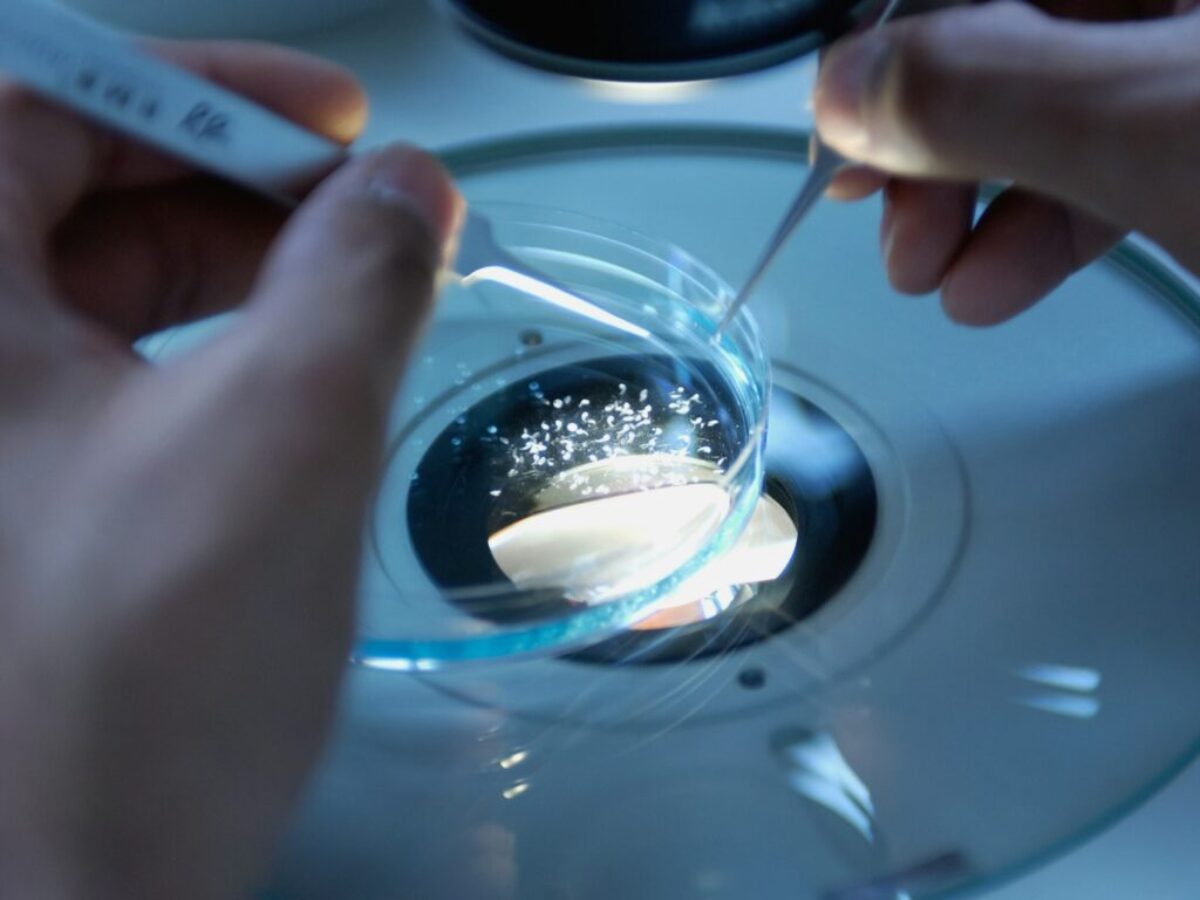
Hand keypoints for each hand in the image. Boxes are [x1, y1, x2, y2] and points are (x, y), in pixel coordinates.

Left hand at [0, 42, 461, 898]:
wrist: (73, 893)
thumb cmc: (138, 685)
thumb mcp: (282, 441)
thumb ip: (356, 281)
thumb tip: (409, 189)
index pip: (39, 102)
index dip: (201, 89)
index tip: (336, 123)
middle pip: (72, 186)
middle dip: (237, 190)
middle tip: (365, 222)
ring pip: (99, 285)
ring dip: (236, 272)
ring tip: (351, 306)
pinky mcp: (14, 495)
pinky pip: (110, 371)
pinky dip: (210, 351)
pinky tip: (292, 385)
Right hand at [814, 0, 1199, 323]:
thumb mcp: (1151, 125)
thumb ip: (992, 95)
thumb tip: (847, 90)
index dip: (893, 47)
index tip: (843, 134)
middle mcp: (1170, 6)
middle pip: (1002, 43)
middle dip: (931, 148)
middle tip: (897, 228)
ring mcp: (1184, 79)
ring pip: (1048, 119)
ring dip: (968, 209)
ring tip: (931, 276)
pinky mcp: (1198, 150)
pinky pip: (1101, 169)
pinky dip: (1036, 232)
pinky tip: (993, 284)